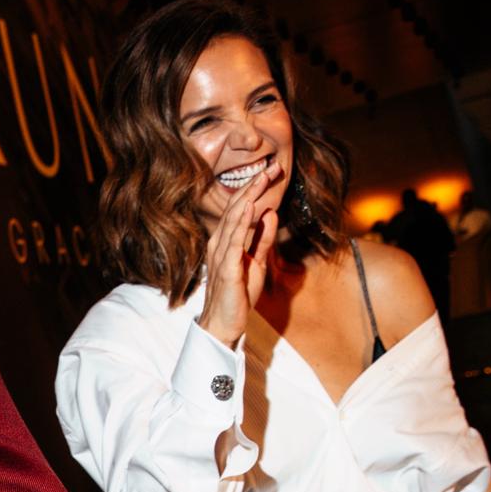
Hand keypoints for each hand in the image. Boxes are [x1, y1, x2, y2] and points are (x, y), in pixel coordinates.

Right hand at [193, 159, 282, 347]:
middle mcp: (219, 243)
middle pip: (237, 208)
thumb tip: (270, 214)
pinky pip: (234, 240)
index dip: (255, 189)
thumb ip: (262, 239)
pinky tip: (251, 205)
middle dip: (254, 186)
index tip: (270, 173)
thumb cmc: (237, 295)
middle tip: (270, 167)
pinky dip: (242, 221)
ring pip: (235, 218)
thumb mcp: (257, 262)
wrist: (224, 324)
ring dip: (249, 196)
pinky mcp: (226, 267)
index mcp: (226, 241)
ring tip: (262, 178)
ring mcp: (221, 254)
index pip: (241, 209)